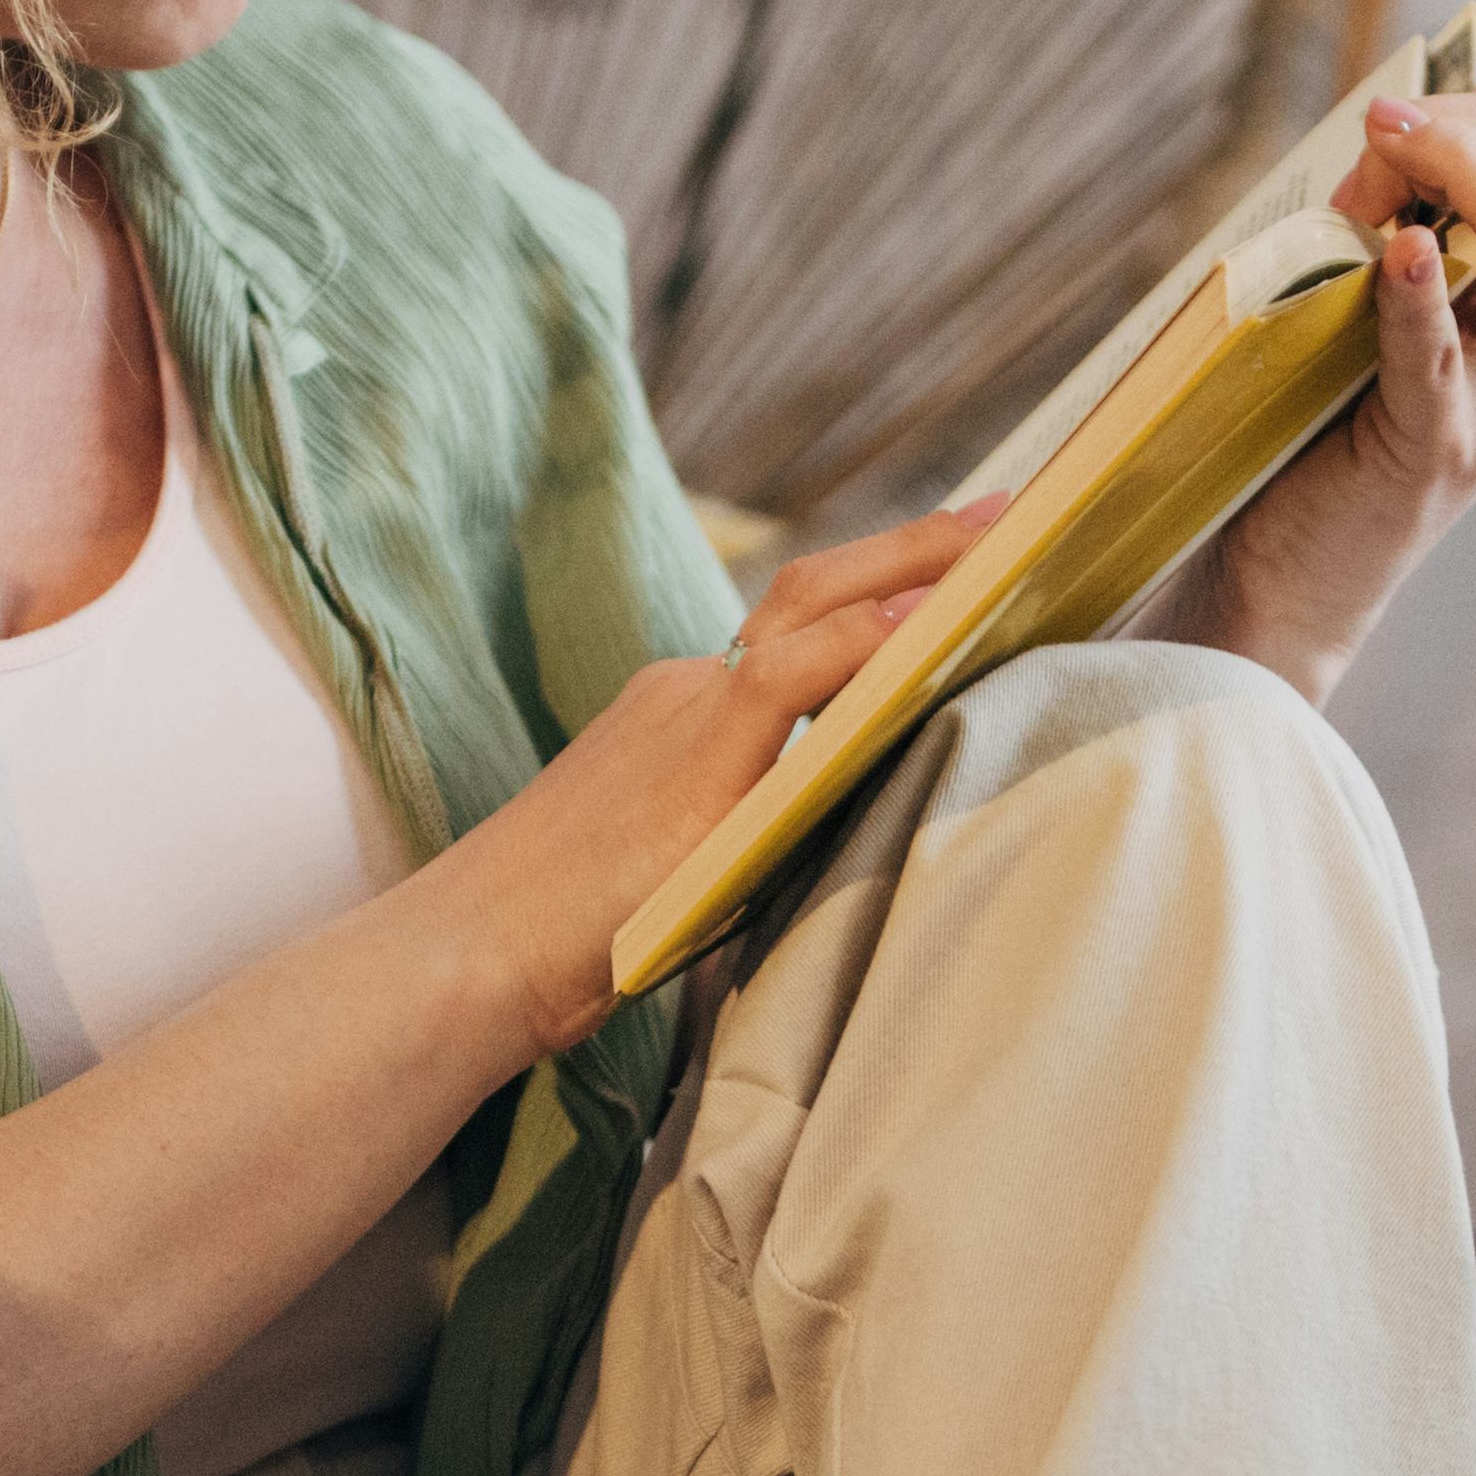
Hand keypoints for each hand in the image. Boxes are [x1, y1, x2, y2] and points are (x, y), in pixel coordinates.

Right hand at [432, 494, 993, 1053]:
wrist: (468, 960)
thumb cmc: (568, 943)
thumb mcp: (689, 873)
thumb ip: (762, 838)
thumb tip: (849, 844)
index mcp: (687, 717)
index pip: (801, 630)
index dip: (882, 592)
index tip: (960, 571)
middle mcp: (688, 693)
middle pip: (816, 590)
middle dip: (918, 550)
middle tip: (1007, 515)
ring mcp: (685, 716)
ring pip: (813, 609)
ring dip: (915, 571)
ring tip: (1004, 545)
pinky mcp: (687, 763)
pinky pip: (788, 674)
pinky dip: (863, 640)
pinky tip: (931, 625)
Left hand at [1167, 74, 1475, 698]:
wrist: (1293, 577)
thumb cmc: (1320, 426)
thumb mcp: (1364, 303)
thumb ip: (1380, 224)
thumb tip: (1377, 143)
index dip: (1458, 116)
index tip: (1375, 131)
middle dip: (1460, 137)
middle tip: (1371, 142)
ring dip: (1462, 180)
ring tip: (1385, 172)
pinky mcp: (1437, 447)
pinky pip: (1439, 355)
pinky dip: (1419, 295)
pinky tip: (1395, 250)